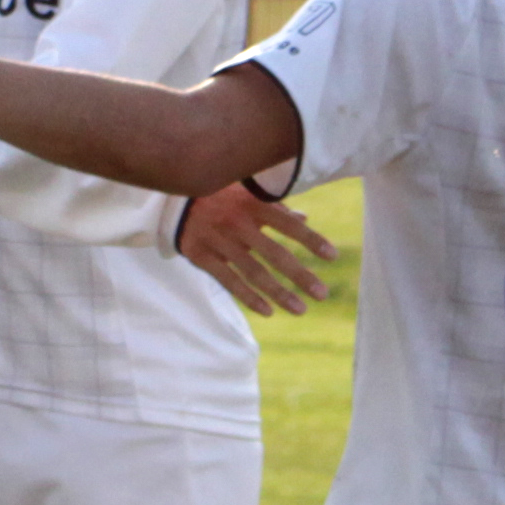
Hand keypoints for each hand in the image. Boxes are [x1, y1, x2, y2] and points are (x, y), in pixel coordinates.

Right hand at [175, 183, 336, 315]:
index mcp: (252, 203)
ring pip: (253, 272)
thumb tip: (304, 218)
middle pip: (275, 254)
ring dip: (279, 293)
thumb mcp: (245, 192)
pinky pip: (228, 281)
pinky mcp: (201, 256)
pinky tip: (268, 312)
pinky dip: (248, 297)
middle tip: (323, 294)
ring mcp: (218, 241)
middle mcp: (237, 223)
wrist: (171, 198)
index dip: (311, 240)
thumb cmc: (218, 194)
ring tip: (301, 309)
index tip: (332, 256)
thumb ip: (273, 207)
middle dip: (300, 276)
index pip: (288, 224)